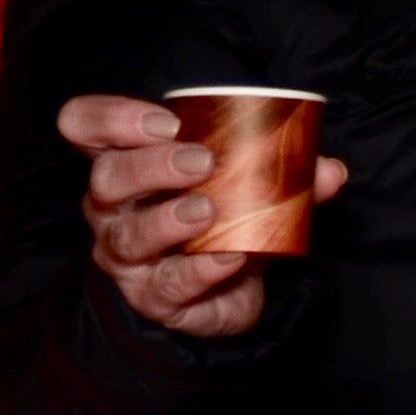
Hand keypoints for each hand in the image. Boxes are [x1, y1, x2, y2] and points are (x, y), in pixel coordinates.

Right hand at [63, 94, 349, 341]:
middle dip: (151, 166)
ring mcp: (126, 255)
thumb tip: (329, 170)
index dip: (112, 118)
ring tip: (208, 211)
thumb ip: (286, 176)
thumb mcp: (247, 189)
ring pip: (129, 235)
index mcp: (125, 162)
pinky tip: (229, 258)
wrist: (222, 294)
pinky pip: (168, 284)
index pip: (85, 126)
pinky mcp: (152, 297)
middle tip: (201, 161)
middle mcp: (112, 208)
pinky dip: (200, 270)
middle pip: (107, 178)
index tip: (164, 121)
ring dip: (169, 219)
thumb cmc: (219, 221)